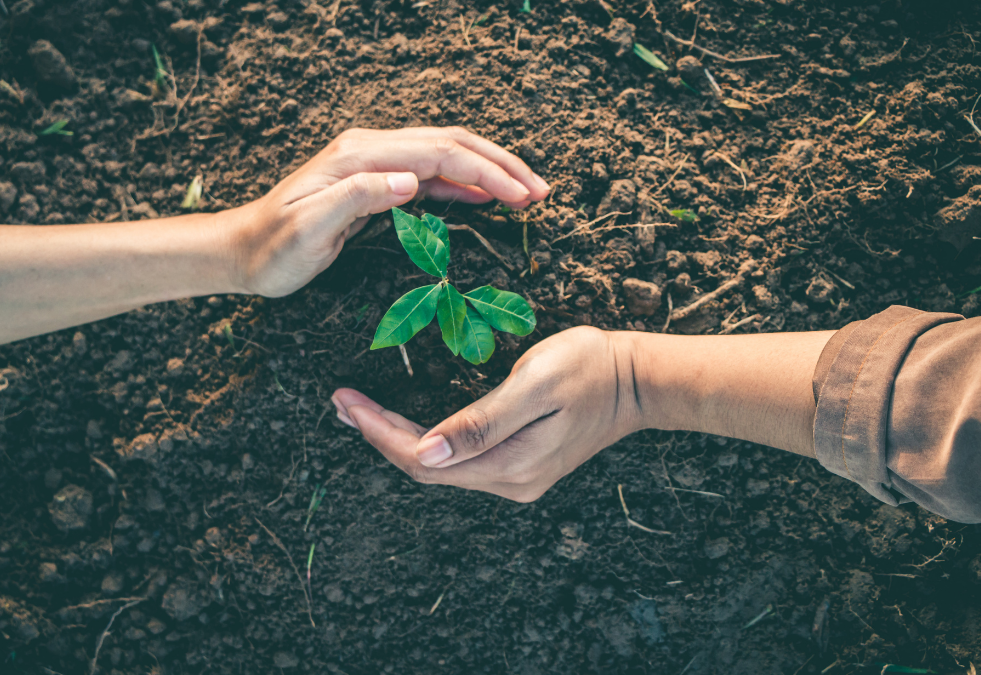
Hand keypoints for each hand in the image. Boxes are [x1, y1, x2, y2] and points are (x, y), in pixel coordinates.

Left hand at [224, 127, 550, 296]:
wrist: (242, 252)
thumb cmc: (273, 250)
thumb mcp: (309, 230)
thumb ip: (358, 199)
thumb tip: (410, 180)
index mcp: (360, 156)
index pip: (439, 152)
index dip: (486, 171)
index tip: (522, 195)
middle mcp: (370, 149)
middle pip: (451, 143)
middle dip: (500, 165)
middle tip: (540, 192)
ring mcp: (373, 162)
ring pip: (445, 154)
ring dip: (487, 171)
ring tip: (526, 193)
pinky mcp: (374, 180)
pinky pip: (430, 174)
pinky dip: (463, 182)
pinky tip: (485, 197)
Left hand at [330, 327, 644, 501]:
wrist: (639, 380)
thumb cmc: (589, 367)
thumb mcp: (535, 384)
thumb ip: (482, 420)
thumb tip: (427, 450)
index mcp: (509, 464)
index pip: (423, 458)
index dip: (379, 432)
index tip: (346, 402)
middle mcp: (509, 481)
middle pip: (426, 467)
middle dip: (378, 436)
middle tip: (341, 403)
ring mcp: (516, 477)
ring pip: (440, 467)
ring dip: (396, 440)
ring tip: (359, 412)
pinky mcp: (520, 465)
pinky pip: (459, 462)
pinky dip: (424, 442)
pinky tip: (405, 425)